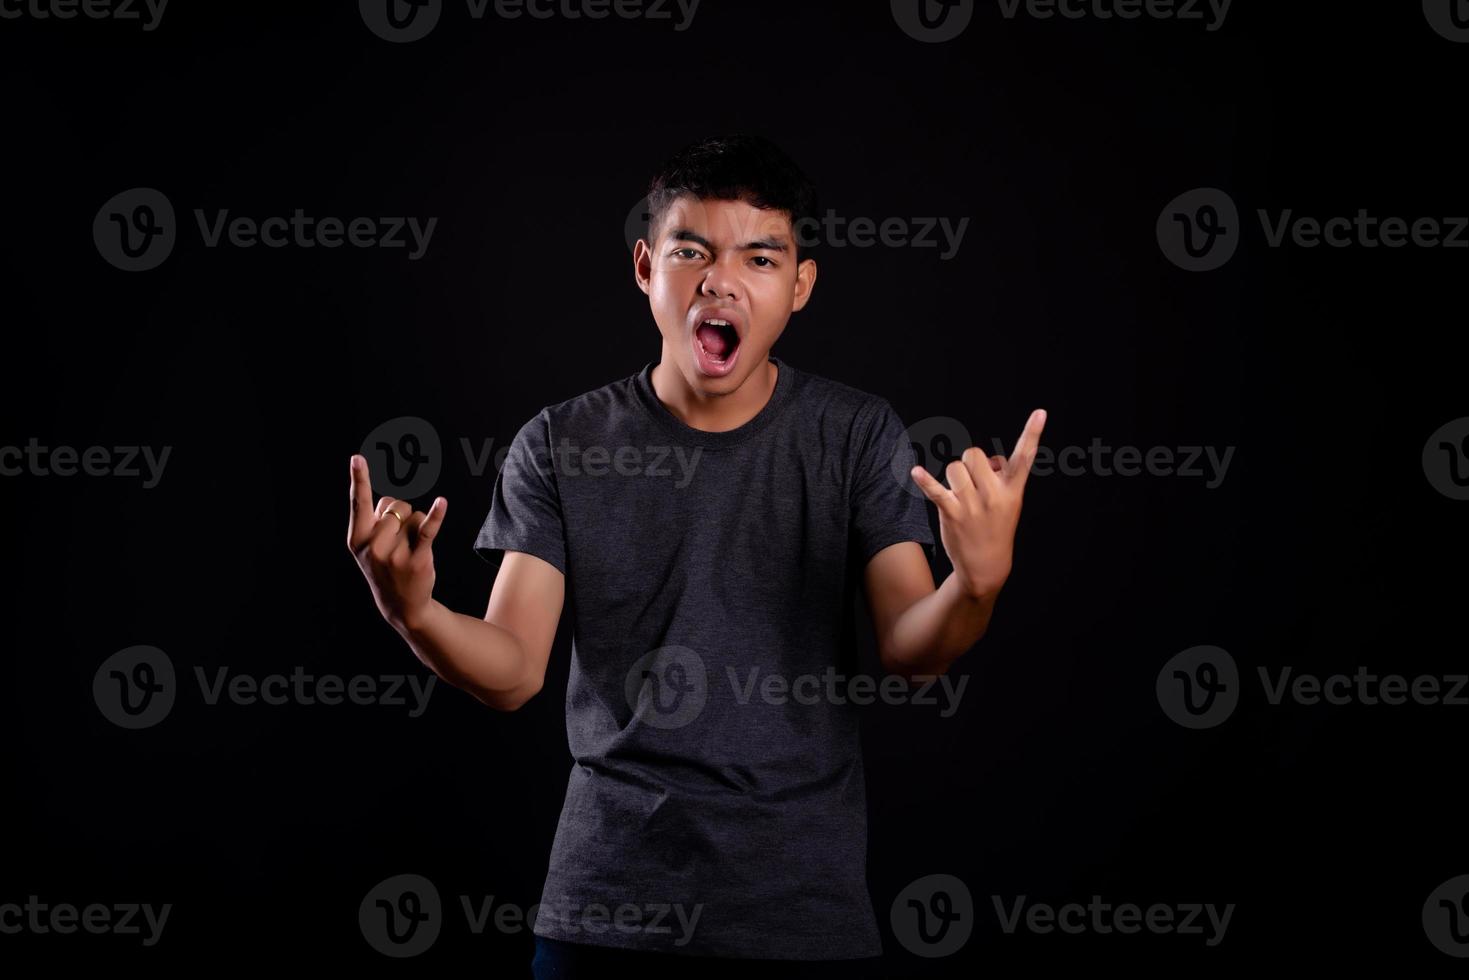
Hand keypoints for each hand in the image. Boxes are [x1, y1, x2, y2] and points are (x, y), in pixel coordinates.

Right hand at [346, 454, 446, 631]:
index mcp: (357, 540)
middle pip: (396, 505)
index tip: (357, 458)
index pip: (359, 503)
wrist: (402, 604)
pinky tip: (442, 503)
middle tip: (399, 541)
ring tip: (410, 550)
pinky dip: (436, 515)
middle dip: (402, 515)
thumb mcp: (371, 547)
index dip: (359, 479)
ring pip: (414, 516)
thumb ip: (376, 521)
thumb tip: (392, 504)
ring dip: (418, 526)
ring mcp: (394, 555)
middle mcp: (373, 546)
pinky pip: (428, 530)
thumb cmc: (386, 566)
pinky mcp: (417, 559)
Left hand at [910, 409, 1045, 600]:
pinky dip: (925, 480)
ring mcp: (973, 505)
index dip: (1033, 433)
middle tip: (974, 485)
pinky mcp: (953, 513)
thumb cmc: (997, 527)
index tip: (1041, 412)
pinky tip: (915, 472)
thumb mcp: (1010, 503)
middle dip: (971, 463)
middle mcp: (994, 495)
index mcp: (1012, 490)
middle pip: (974, 454)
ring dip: (954, 477)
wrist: (986, 566)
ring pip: (955, 467)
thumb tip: (991, 459)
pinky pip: (937, 490)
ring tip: (961, 496)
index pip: (1024, 457)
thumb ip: (1003, 476)